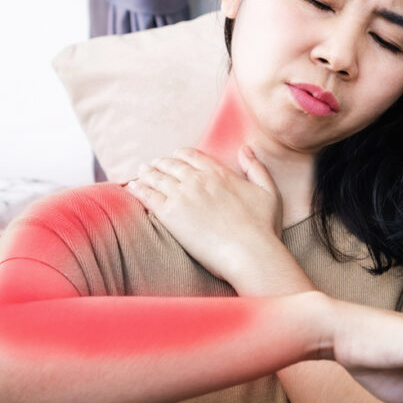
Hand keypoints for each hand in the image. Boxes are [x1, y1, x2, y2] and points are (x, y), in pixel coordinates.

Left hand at [125, 146, 283, 283]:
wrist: (250, 253)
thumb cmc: (263, 228)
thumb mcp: (269, 192)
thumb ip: (256, 168)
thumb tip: (246, 149)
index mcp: (220, 173)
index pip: (192, 156)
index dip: (180, 156)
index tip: (175, 159)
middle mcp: (199, 179)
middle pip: (171, 165)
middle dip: (161, 164)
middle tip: (153, 166)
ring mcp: (183, 195)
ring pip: (157, 177)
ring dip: (147, 173)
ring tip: (140, 174)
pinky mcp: (170, 214)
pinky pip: (148, 196)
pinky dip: (139, 189)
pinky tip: (133, 187)